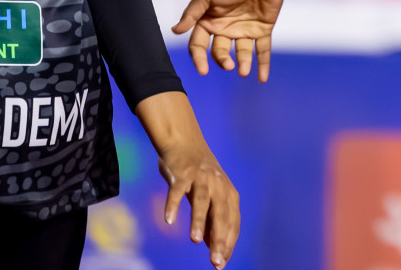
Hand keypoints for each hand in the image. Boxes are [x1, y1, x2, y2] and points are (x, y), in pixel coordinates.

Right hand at [133, 93, 239, 267]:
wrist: (184, 142)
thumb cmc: (199, 175)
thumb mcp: (209, 197)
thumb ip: (212, 220)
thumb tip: (213, 245)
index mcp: (228, 194)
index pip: (232, 223)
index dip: (228, 243)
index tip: (222, 263)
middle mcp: (218, 186)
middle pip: (221, 214)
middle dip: (219, 239)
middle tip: (216, 261)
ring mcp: (201, 178)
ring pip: (202, 202)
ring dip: (198, 221)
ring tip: (195, 241)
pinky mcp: (182, 173)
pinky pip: (177, 190)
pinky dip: (173, 204)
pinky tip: (169, 219)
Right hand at [173, 0, 292, 82]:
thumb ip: (192, 13)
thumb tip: (175, 31)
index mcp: (209, 20)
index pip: (199, 44)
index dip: (199, 57)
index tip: (203, 69)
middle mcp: (225, 27)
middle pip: (219, 51)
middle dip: (222, 60)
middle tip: (228, 65)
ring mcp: (245, 29)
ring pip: (241, 53)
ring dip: (242, 63)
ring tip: (244, 71)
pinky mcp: (263, 28)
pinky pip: (262, 50)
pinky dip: (263, 64)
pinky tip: (261, 78)